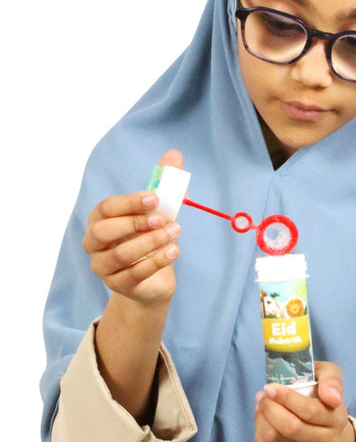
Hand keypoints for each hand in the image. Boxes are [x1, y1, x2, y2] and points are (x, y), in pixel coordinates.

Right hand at [82, 149, 183, 306]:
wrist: (153, 280)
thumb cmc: (150, 239)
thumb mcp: (160, 211)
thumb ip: (165, 184)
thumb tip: (174, 155)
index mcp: (99, 219)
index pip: (106, 208)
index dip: (129, 202)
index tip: (155, 198)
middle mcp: (94, 243)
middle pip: (105, 231)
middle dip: (135, 223)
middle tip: (164, 219)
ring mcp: (102, 266)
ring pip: (120, 254)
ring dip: (150, 242)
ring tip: (175, 234)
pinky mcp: (117, 286)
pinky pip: (134, 274)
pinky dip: (155, 262)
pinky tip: (173, 252)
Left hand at [254, 361, 355, 441]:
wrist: (323, 426)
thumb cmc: (321, 394)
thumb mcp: (329, 376)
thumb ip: (331, 380)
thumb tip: (332, 398)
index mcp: (337, 419)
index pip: (309, 411)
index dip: (286, 398)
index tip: (270, 387)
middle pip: (291, 428)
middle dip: (270, 408)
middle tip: (262, 395)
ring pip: (275, 440)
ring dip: (261, 418)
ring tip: (261, 404)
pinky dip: (259, 430)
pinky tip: (263, 419)